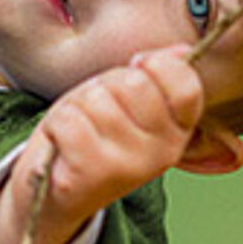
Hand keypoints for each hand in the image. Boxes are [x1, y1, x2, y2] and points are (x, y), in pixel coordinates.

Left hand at [0, 46, 204, 243]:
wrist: (57, 193)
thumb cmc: (94, 136)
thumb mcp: (129, 104)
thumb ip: (155, 79)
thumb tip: (181, 51)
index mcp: (178, 133)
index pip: (185, 85)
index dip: (156, 65)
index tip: (136, 68)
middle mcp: (161, 153)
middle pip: (133, 84)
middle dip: (105, 87)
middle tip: (96, 112)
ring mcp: (129, 166)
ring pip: (97, 100)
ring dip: (77, 107)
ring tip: (78, 131)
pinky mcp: (92, 174)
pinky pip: (70, 121)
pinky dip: (56, 126)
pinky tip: (62, 145)